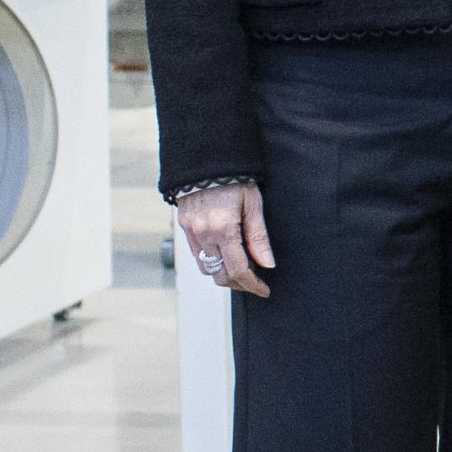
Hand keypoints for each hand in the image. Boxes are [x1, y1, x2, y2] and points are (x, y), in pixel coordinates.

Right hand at [178, 183, 273, 297]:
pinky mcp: (184, 227)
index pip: (237, 270)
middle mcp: (203, 234)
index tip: (264, 289)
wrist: (206, 161)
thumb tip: (267, 263)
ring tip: (243, 272)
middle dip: (238, 284)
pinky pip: (197, 254)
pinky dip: (212, 261)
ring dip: (224, 275)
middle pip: (219, 274)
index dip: (252, 284)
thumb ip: (259, 237)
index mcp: (222, 229)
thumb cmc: (235, 180)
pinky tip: (226, 256)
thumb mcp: (254, 205)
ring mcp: (191, 232)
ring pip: (206, 267)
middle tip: (255, 283)